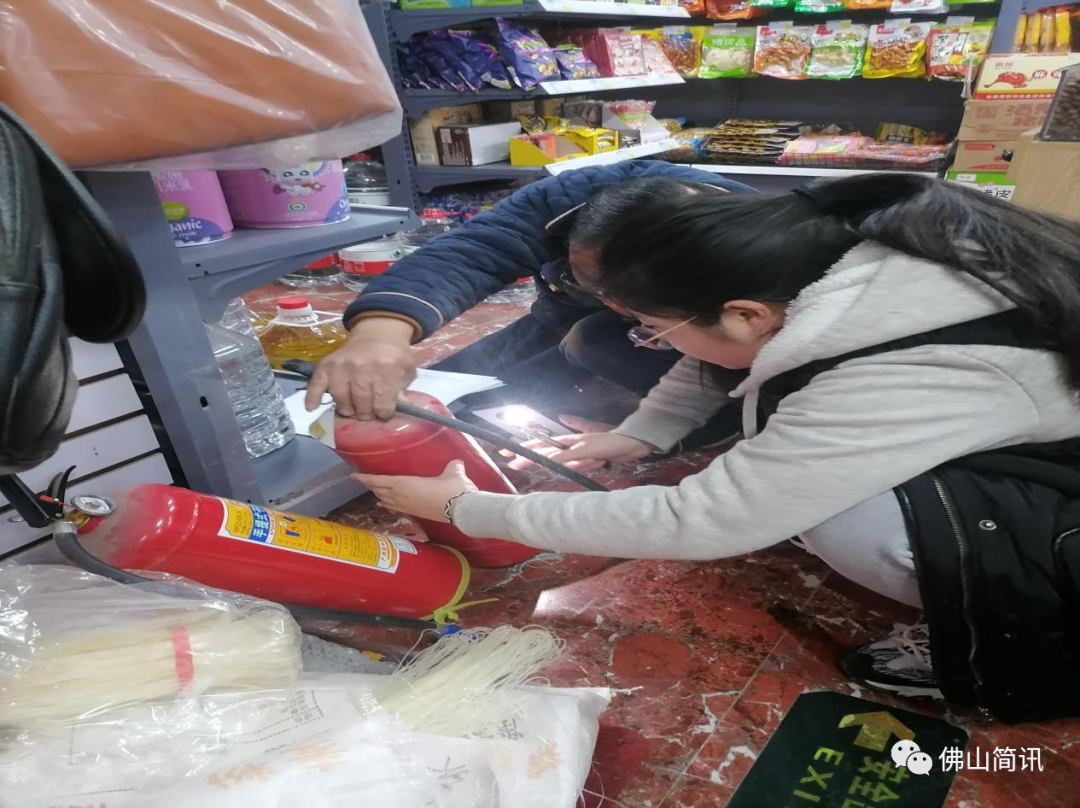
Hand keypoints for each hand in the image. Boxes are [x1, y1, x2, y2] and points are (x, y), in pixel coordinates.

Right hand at [305, 318, 415, 419]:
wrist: (378, 333)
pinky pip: (317, 383)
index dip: (384, 413)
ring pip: (340, 397)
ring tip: (352, 409)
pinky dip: (313, 396)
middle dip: (365, 413)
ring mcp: (343, 365)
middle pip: (361, 403)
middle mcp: (363, 367)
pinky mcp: (328, 364)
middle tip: (367, 413)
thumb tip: (400, 409)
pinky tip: (312, 408)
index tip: (383, 412)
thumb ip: (403, 391)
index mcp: (387, 368)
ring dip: (346, 409)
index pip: (382, 404)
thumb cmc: (394, 355)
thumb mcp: (406, 371)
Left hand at [353, 460, 478, 522]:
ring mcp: (407, 507)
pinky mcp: (415, 514)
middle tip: (363, 479)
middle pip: (379, 490)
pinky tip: (385, 504)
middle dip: (370, 485)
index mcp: (404, 483)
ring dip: (378, 494)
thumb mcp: (453, 472)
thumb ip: (452, 466)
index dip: (365, 478)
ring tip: (373, 489)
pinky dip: (387, 503)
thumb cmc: (454, 489)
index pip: (378, 480)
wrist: (462, 510)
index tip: (353, 475)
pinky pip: (395, 507)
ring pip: (385, 500)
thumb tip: (457, 463)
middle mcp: (401, 496)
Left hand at [506, 431, 654, 472]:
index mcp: (569, 442)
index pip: (544, 444)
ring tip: (516, 462)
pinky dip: (556, 459)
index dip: (527, 447)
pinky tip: (544, 462)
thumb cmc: (609, 445)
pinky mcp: (585, 450)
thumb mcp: (590, 452)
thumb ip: (575, 454)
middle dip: (523, 450)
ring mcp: (576, 445)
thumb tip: (563, 459)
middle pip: (542, 446)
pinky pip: (568, 456)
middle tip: (504, 455)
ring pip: (550, 452)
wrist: (629, 442)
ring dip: (533, 457)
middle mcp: (570, 442)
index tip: (509, 451)